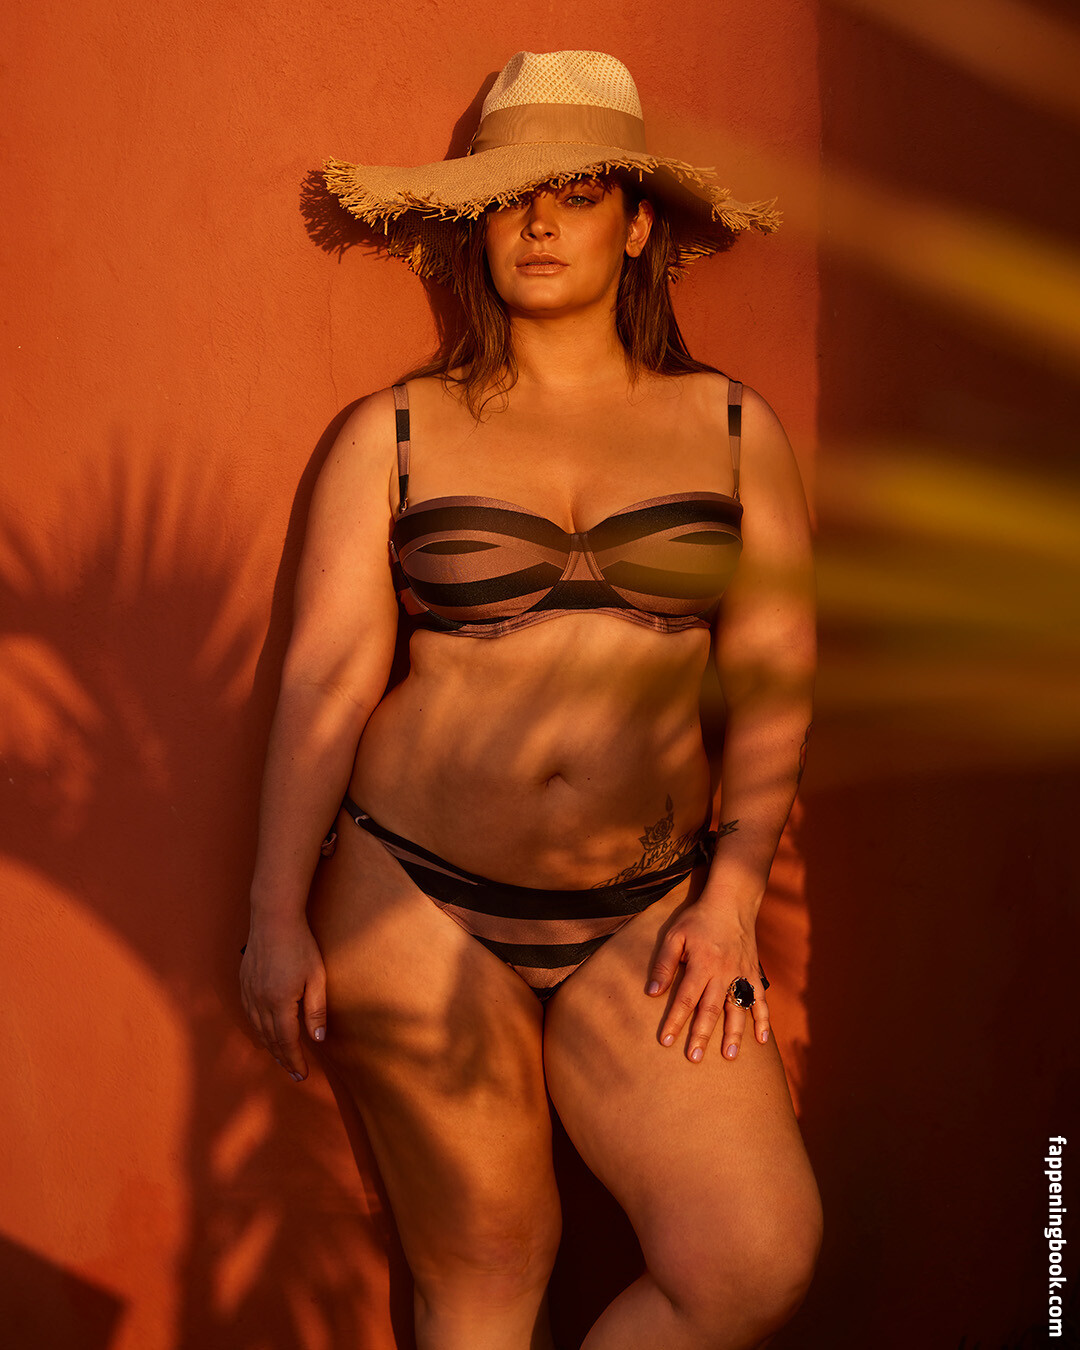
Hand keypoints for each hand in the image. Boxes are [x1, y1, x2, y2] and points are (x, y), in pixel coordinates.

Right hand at [239, 916, 326, 1081]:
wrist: (273, 918)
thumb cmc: (300, 945)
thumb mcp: (317, 977)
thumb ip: (316, 1010)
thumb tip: (317, 1040)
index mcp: (279, 1002)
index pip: (287, 1041)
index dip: (294, 1060)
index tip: (302, 1075)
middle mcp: (259, 1002)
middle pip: (270, 1039)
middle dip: (283, 1058)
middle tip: (294, 1074)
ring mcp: (248, 992)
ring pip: (257, 1029)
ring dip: (270, 1046)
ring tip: (281, 1058)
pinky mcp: (243, 983)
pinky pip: (249, 1014)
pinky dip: (258, 1029)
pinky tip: (265, 1032)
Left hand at [646, 902, 769, 1063]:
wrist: (732, 902)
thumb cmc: (698, 919)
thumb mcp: (675, 935)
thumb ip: (664, 964)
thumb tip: (652, 992)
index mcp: (702, 964)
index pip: (686, 998)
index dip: (675, 1020)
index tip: (665, 1041)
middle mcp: (723, 973)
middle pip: (711, 1009)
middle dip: (702, 1035)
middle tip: (693, 1058)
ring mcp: (741, 975)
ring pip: (738, 1009)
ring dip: (733, 1034)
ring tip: (728, 1056)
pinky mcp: (754, 974)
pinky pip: (760, 1000)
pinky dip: (763, 1020)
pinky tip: (762, 1040)